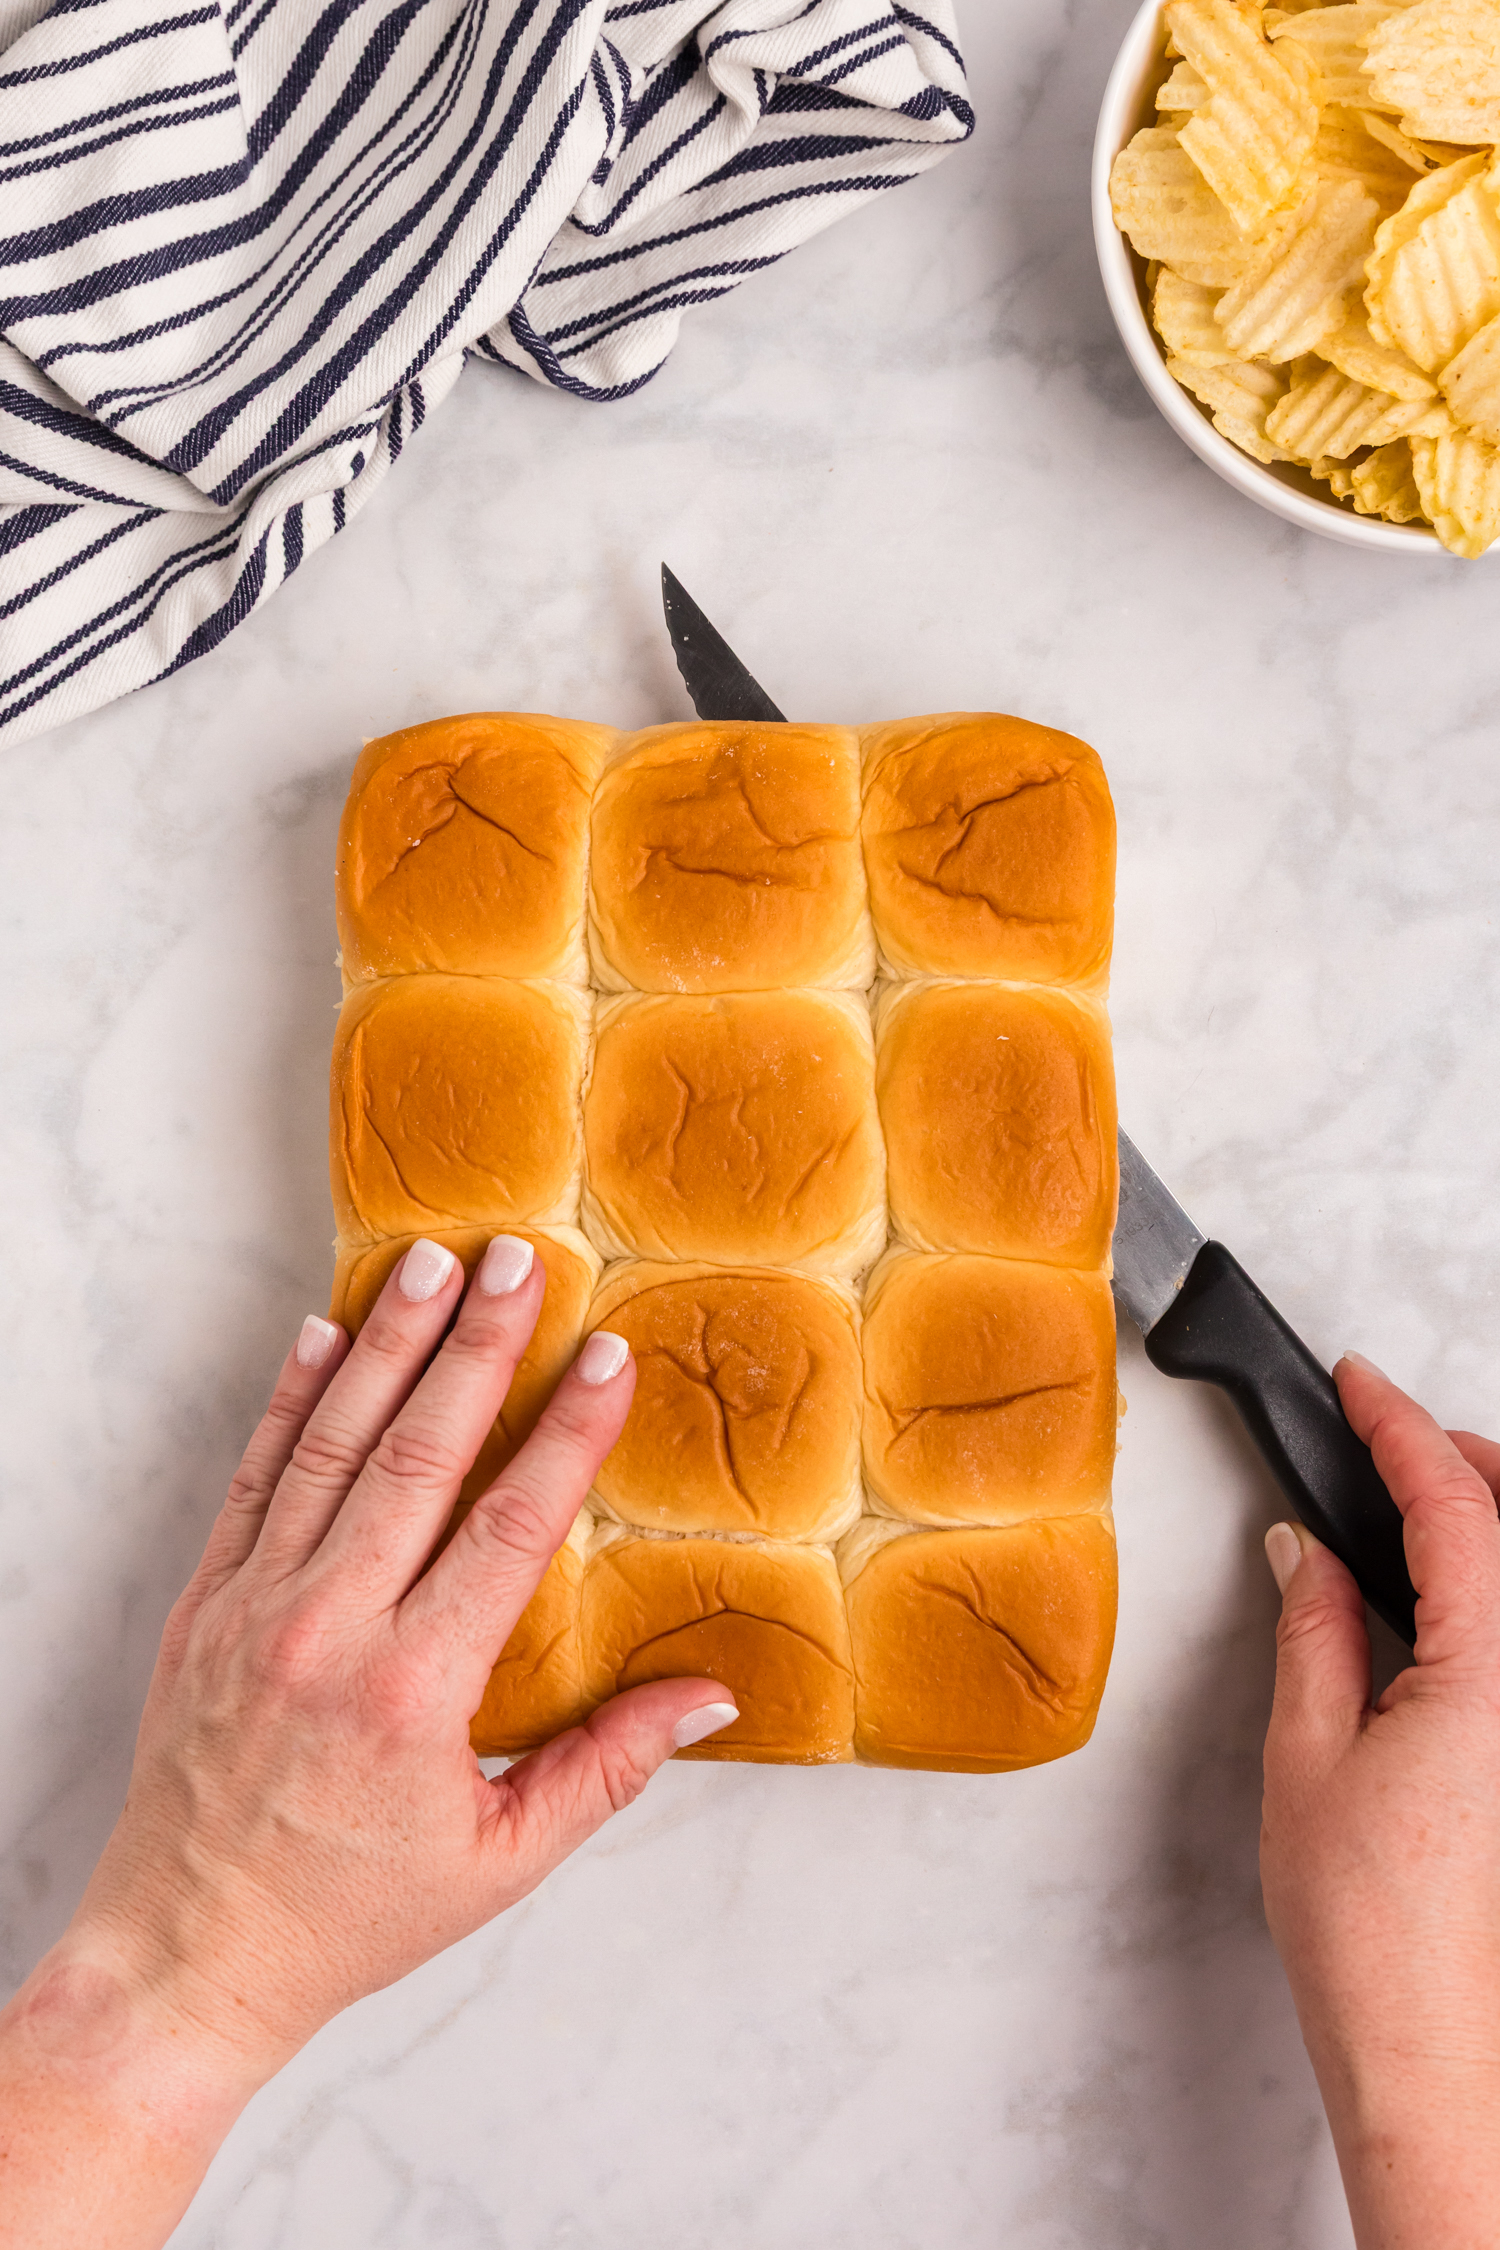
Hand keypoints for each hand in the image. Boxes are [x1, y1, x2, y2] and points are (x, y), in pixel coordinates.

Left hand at [0, 1236, 733, 2248]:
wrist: (187, 1955)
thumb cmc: (351, 1914)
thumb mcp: (501, 1859)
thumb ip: (607, 1766)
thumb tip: (712, 1696)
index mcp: (411, 1690)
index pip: (507, 1529)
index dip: (564, 1436)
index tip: (606, 1358)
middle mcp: (326, 1628)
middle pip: (416, 1455)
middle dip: (477, 1348)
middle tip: (518, 1260)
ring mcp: (252, 1606)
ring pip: (330, 1446)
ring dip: (384, 1346)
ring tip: (431, 1264)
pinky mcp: (202, 1604)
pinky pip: (252, 1480)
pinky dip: (287, 1402)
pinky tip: (318, 1334)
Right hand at [1261, 1353, 1499, 2249]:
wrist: (1438, 2059)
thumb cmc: (1374, 1937)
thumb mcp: (1308, 1758)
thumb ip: (1315, 1631)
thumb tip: (1304, 1550)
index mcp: (1494, 1676)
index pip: (1454, 1505)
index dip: (1398, 1426)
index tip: (1356, 1382)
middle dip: (1463, 1458)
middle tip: (1387, 1437)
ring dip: (1489, 1523)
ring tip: (1416, 1502)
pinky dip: (1496, 1593)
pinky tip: (1452, 1598)